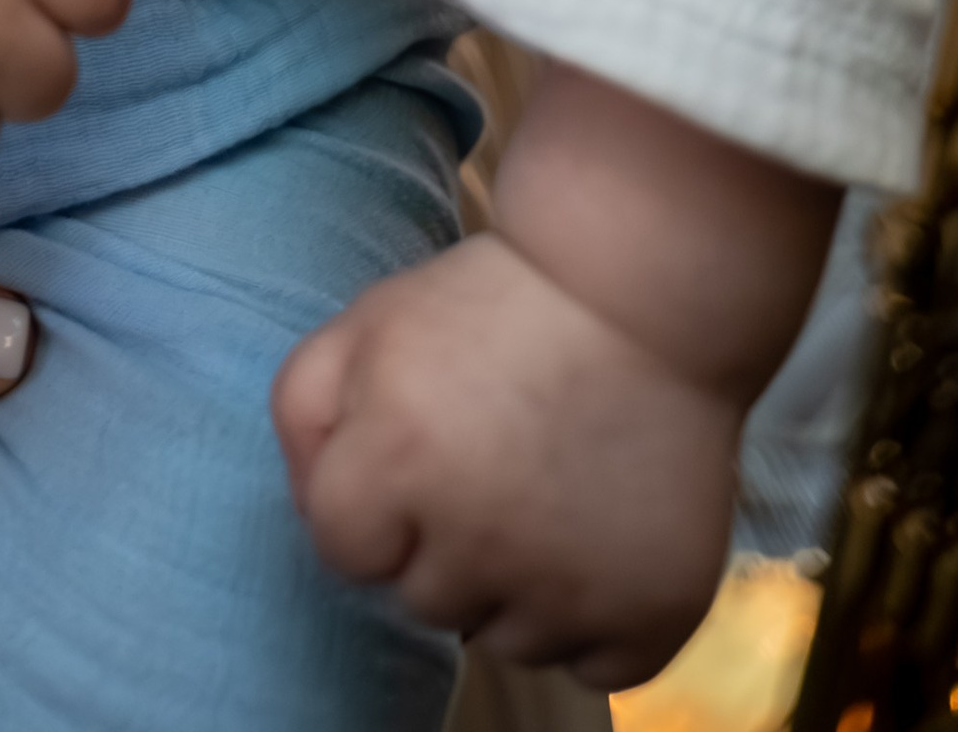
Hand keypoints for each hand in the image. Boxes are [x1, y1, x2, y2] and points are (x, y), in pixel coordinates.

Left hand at [273, 232, 737, 688]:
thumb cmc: (491, 306)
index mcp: (398, 459)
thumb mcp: (369, 324)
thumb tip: (313, 513)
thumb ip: (303, 416)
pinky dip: (591, 620)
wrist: (641, 292)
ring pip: (507, 641)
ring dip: (514, 586)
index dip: (373, 499)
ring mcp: (574, 588)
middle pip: (423, 600)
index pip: (343, 551)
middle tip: (490, 460)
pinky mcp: (653, 612)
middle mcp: (481, 540)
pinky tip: (596, 539)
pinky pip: (593, 665)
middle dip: (441, 543)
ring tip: (546, 491)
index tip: (414, 451)